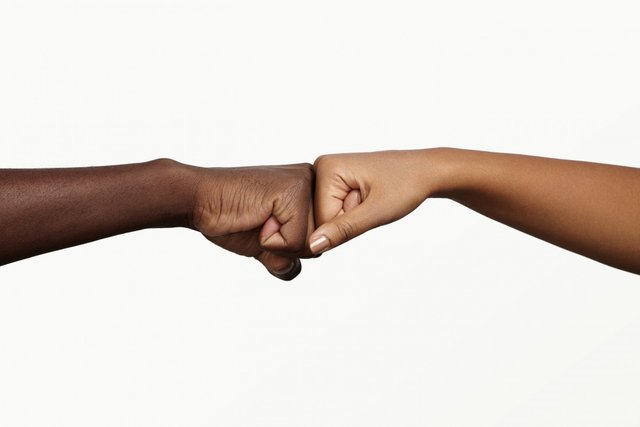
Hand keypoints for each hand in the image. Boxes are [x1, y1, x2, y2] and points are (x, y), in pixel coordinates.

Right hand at [192, 164, 314, 280]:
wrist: (200, 200)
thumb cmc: (231, 217)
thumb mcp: (266, 242)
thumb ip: (286, 258)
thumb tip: (292, 269)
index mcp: (311, 189)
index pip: (322, 239)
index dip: (289, 245)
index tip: (264, 221)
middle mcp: (313, 181)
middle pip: (320, 242)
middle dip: (286, 247)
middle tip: (259, 220)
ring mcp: (305, 184)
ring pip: (311, 244)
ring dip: (278, 245)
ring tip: (258, 218)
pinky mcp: (294, 192)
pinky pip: (296, 241)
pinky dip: (270, 242)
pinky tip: (256, 217)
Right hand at [309, 150, 440, 253]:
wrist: (426, 172)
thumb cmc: (407, 184)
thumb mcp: (377, 212)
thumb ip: (343, 229)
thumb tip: (313, 245)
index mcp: (326, 168)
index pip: (320, 220)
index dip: (346, 225)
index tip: (369, 206)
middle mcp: (322, 167)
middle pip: (320, 218)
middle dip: (346, 221)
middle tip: (371, 203)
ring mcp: (328, 174)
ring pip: (328, 217)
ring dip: (351, 217)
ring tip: (371, 200)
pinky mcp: (335, 181)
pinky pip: (335, 210)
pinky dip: (353, 212)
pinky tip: (367, 199)